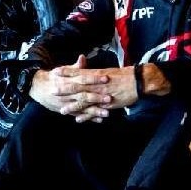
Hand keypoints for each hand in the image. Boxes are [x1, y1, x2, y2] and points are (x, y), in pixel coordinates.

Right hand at [30, 55, 113, 122]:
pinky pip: (79, 115)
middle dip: (97, 98)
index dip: (94, 79)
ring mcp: (68, 104)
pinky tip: (99, 120)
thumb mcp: (62, 70)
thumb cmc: (53, 78)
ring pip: (82, 108)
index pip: (83, 79)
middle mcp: (68, 93)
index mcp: (69, 81)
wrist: (38, 89)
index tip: (106, 78)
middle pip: (84, 95)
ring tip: (107, 113)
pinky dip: (89, 118)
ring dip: (95, 111)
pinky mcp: (67, 111)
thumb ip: (75, 67)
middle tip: (109, 98)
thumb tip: (83, 57)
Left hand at [48, 63, 166, 117]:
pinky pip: (95, 111)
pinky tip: (78, 120)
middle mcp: (97, 84)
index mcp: (97, 74)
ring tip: (62, 110)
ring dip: (73, 106)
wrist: (138, 82)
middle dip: (64, 89)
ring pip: (85, 101)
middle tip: (52, 91)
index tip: (55, 72)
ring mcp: (102, 95)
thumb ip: (96, 73)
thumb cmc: (124, 75)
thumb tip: (86, 70)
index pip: (79, 72)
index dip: (67, 72)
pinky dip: (86, 116)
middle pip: (78, 87)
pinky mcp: (107, 104)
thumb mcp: (108, 71)